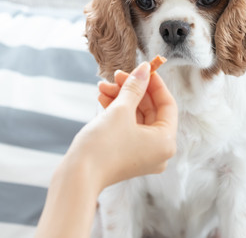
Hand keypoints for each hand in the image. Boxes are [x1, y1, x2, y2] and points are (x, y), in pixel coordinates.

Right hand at [63, 62, 177, 191]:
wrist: (78, 176)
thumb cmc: (102, 146)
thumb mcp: (120, 110)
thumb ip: (135, 87)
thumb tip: (144, 69)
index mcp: (166, 142)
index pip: (167, 104)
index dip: (154, 83)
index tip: (141, 68)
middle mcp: (159, 151)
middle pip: (151, 110)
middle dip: (132, 90)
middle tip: (116, 76)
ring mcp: (143, 155)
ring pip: (137, 118)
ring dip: (121, 99)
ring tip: (103, 86)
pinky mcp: (128, 156)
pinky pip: (128, 128)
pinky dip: (117, 113)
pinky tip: (102, 98)